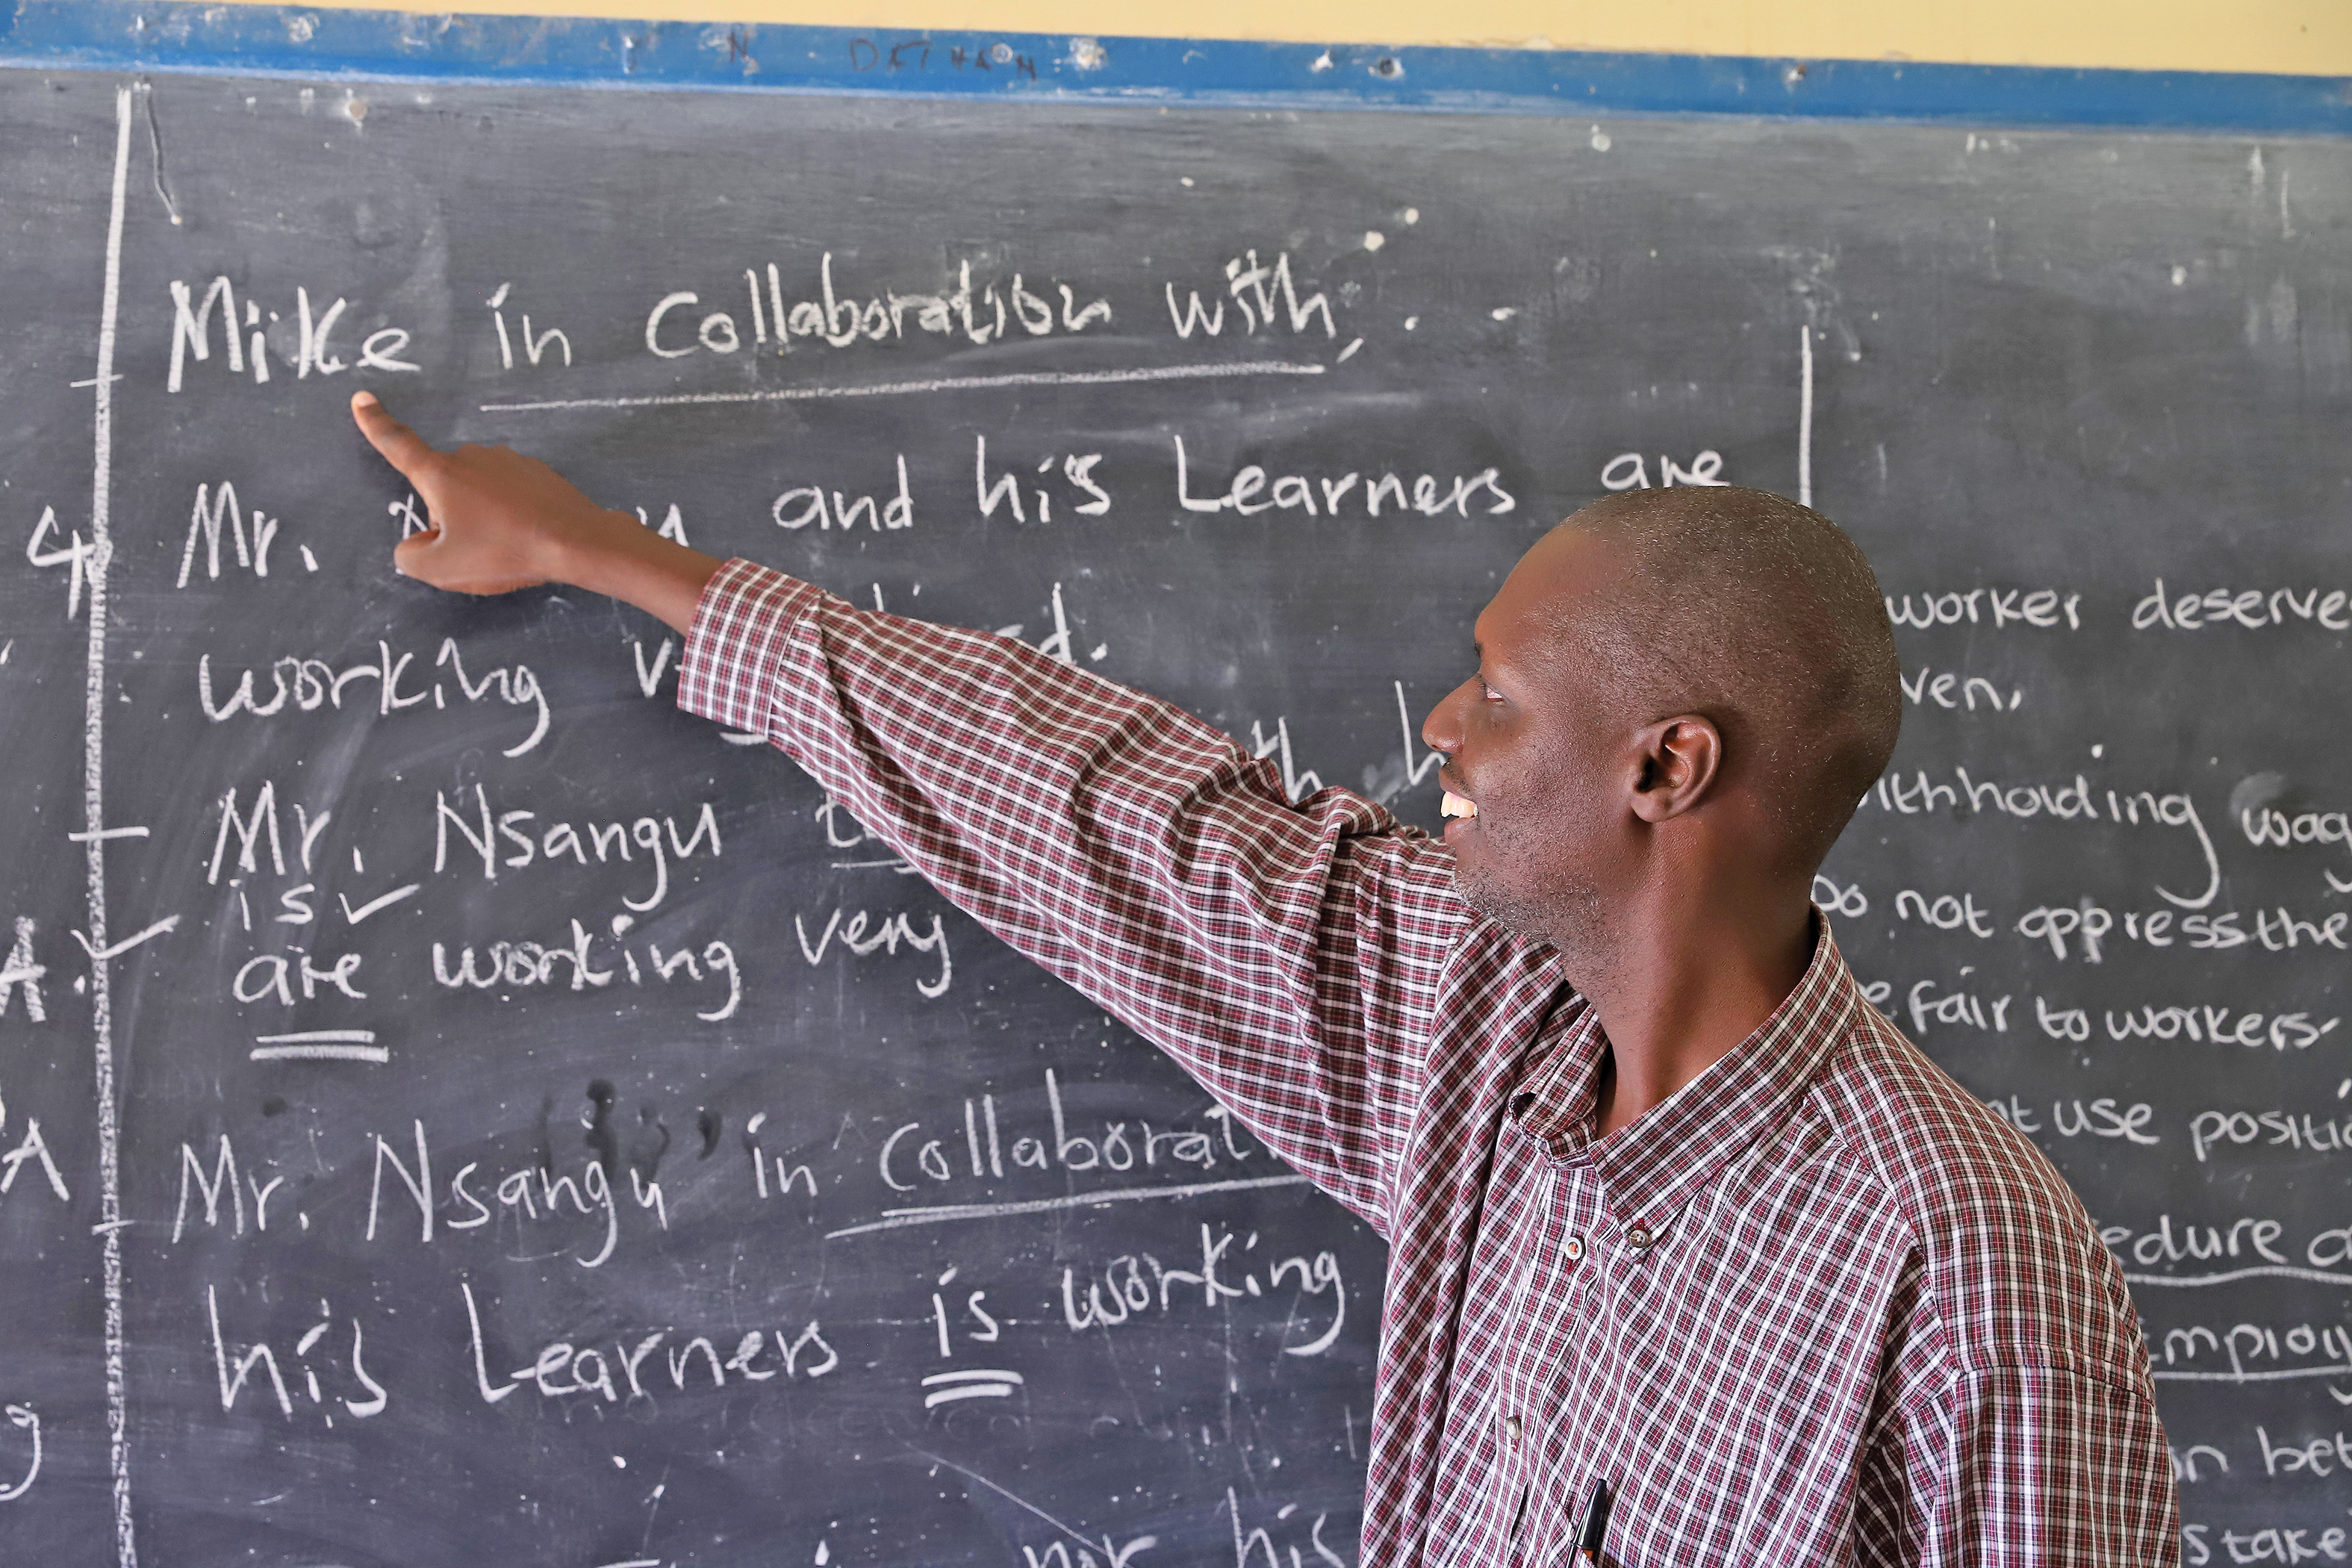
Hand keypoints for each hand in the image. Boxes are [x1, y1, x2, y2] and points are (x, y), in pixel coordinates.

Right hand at [351, 390, 620, 593]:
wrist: (575, 542)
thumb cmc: (503, 551)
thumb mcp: (441, 568)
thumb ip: (411, 556)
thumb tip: (416, 544)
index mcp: (441, 474)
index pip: (398, 445)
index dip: (375, 424)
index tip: (362, 400)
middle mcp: (472, 456)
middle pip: (445, 488)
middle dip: (452, 517)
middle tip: (478, 547)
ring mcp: (508, 460)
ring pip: (479, 493)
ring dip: (485, 517)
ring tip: (508, 544)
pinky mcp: (537, 471)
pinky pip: (511, 495)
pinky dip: (513, 514)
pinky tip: (529, 534)